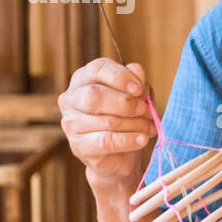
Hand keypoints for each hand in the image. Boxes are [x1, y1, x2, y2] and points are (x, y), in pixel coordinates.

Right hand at [59, 58, 156, 189]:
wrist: (122, 152)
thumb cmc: (128, 116)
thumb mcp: (138, 96)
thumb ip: (137, 83)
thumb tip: (137, 70)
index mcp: (84, 79)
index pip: (97, 69)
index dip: (120, 77)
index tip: (139, 89)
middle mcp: (71, 99)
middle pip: (95, 96)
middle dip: (127, 104)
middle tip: (145, 110)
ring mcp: (71, 124)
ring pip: (105, 121)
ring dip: (135, 124)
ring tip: (150, 127)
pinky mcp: (78, 146)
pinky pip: (106, 141)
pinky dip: (129, 140)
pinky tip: (142, 139)